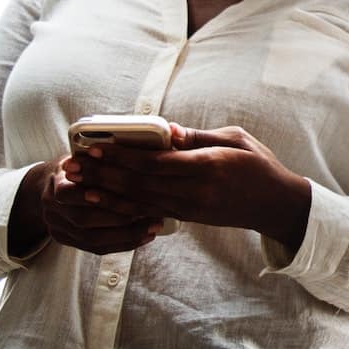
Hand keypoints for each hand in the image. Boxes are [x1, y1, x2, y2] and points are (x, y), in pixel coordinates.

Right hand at [9, 156, 160, 255]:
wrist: (51, 186)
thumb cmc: (80, 165)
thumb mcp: (84, 153)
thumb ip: (104, 154)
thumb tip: (148, 137)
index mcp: (56, 182)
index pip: (70, 192)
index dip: (97, 194)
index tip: (130, 192)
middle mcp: (52, 208)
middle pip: (83, 219)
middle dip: (119, 217)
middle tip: (151, 212)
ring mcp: (58, 227)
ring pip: (91, 239)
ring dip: (126, 234)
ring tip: (154, 226)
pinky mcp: (67, 241)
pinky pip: (95, 248)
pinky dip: (122, 244)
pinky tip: (144, 237)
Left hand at [64, 126, 312, 251]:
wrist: (274, 204)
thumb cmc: (258, 164)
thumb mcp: (236, 139)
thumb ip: (200, 136)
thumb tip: (168, 131)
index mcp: (208, 166)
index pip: (155, 162)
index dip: (121, 156)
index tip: (96, 146)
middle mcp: (195, 191)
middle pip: (138, 183)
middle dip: (102, 174)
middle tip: (73, 164)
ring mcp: (189, 208)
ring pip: (138, 201)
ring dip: (104, 193)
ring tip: (77, 184)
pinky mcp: (186, 217)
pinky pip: (148, 212)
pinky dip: (121, 207)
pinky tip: (102, 202)